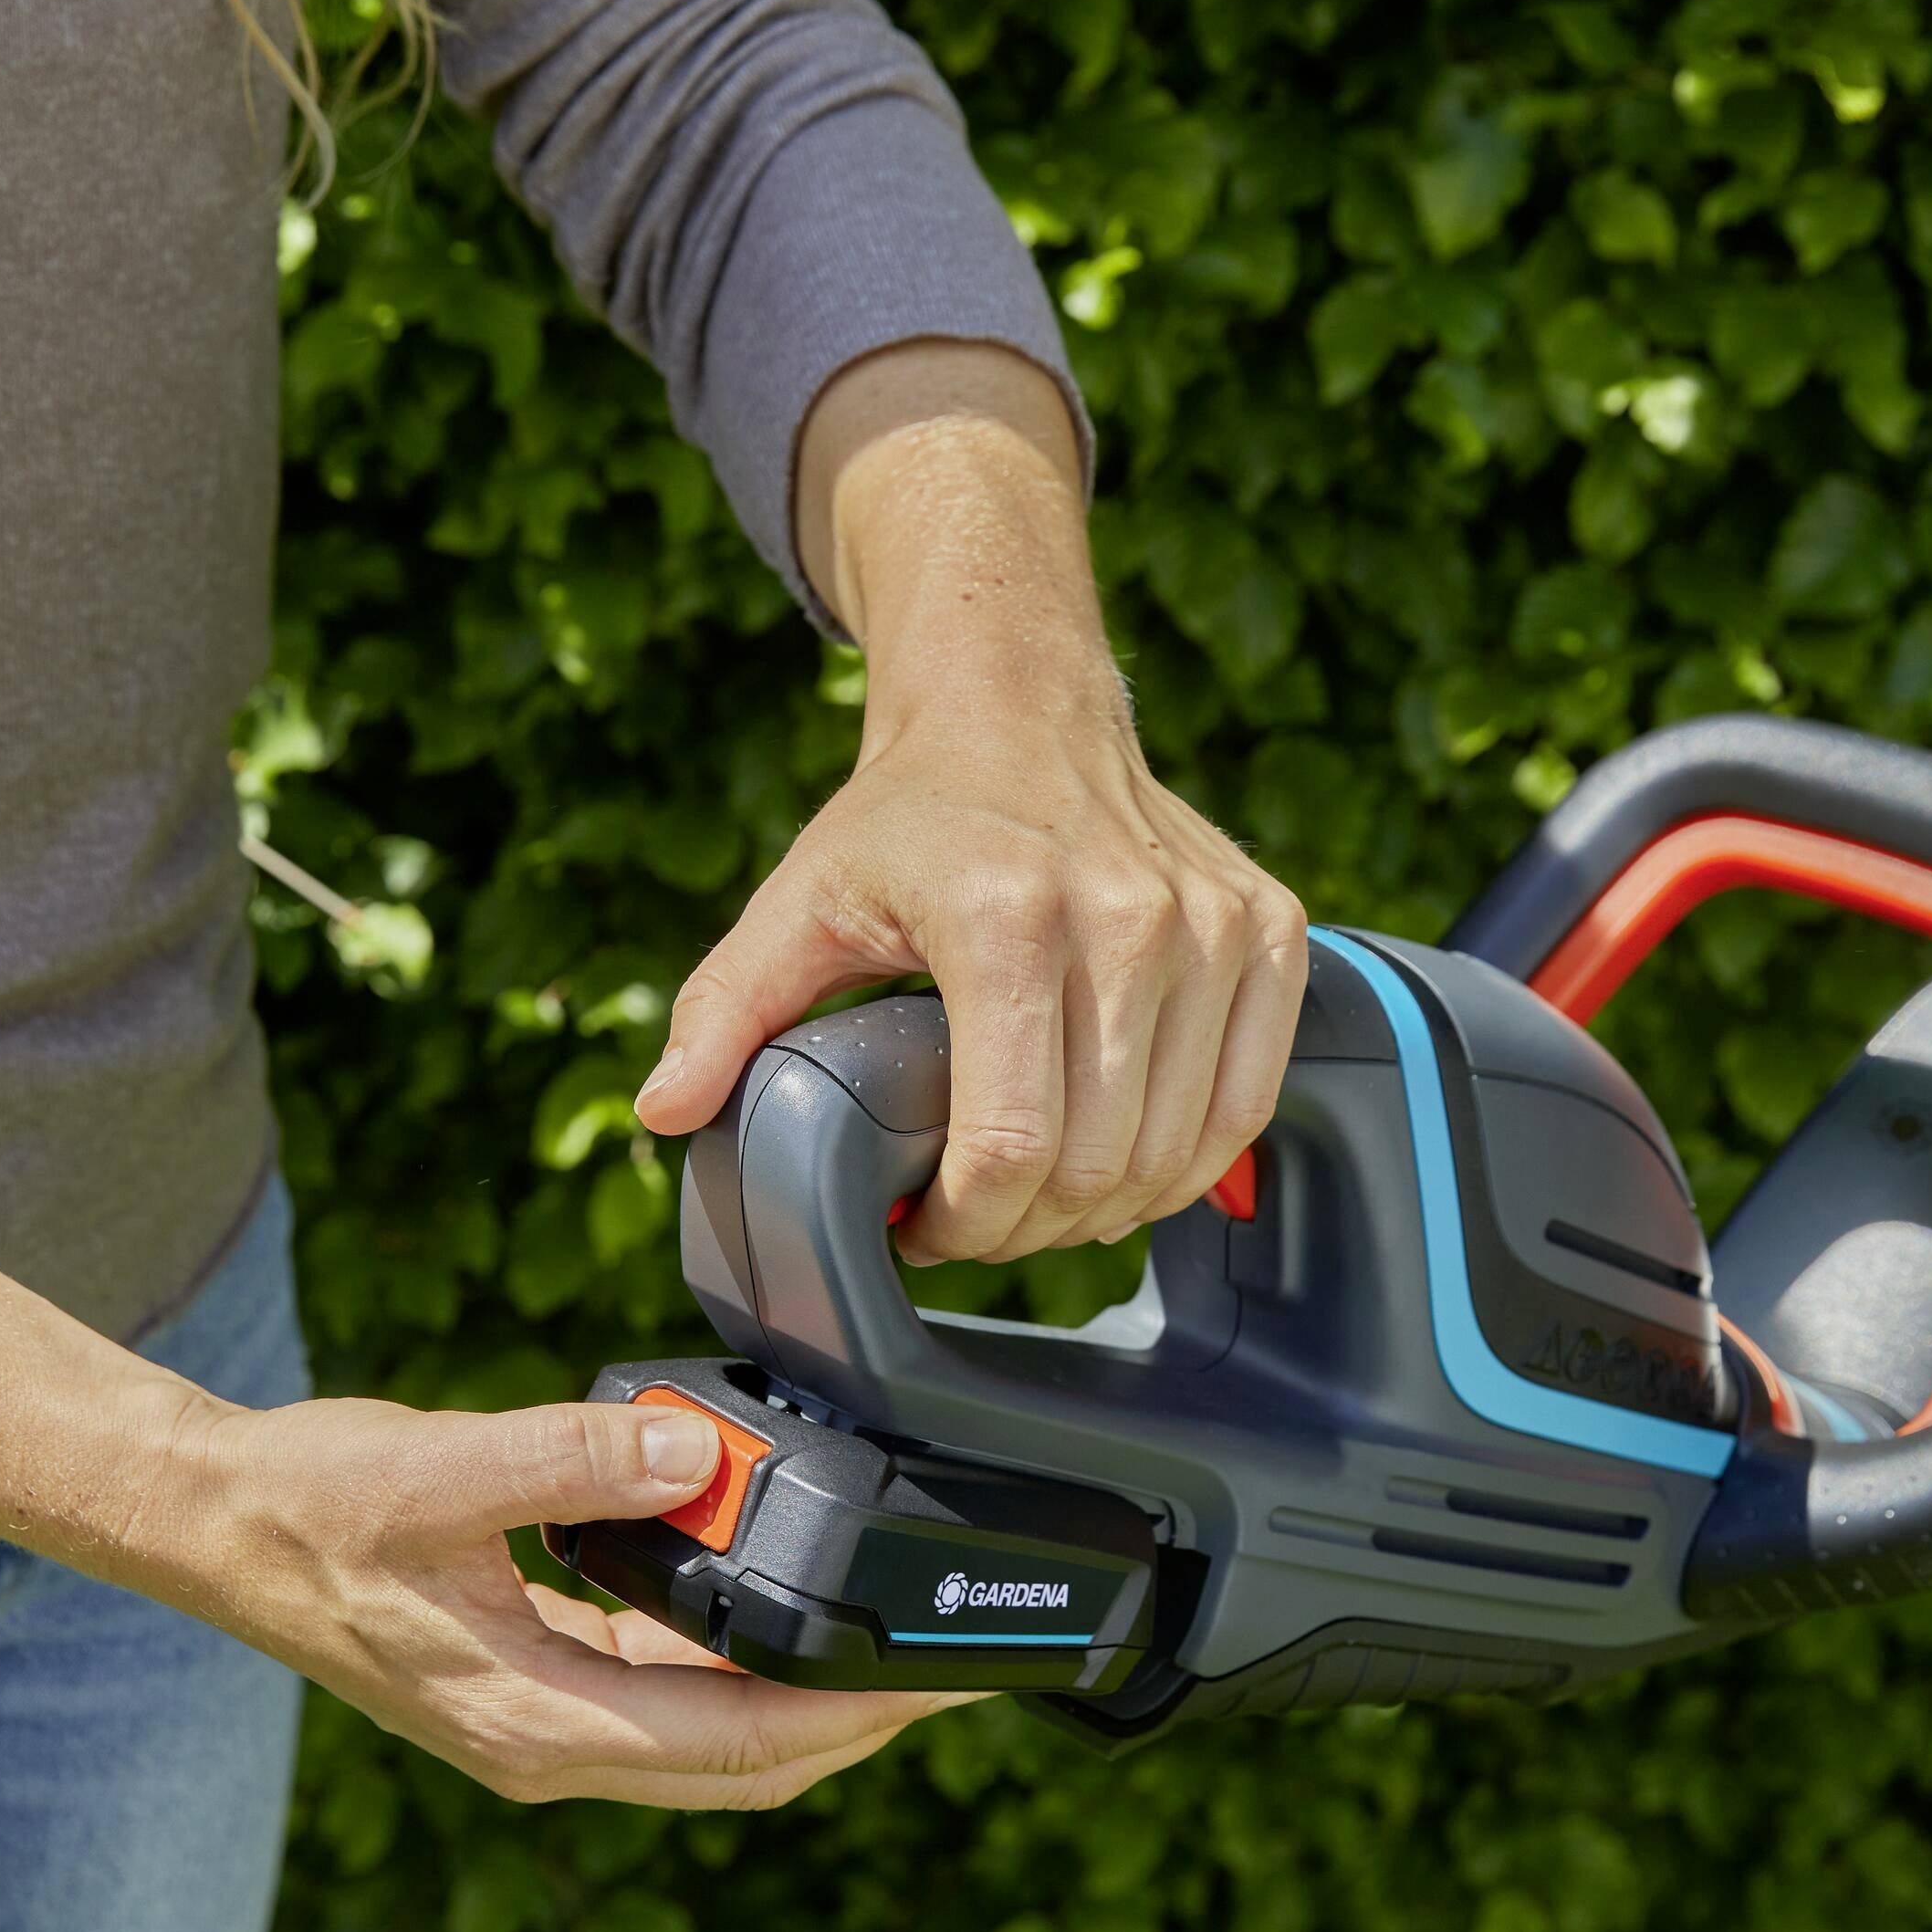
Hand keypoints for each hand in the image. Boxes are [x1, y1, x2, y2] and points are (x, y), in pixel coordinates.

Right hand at [0, 1170, 965, 1807]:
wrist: (214, 1522)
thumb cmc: (312, 1503)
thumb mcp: (444, 1469)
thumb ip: (576, 1459)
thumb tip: (699, 1453)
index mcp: (540, 1717)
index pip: (742, 1743)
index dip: (857, 1715)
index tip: (945, 1676)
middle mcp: (550, 1742)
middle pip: (748, 1764)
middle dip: (859, 1719)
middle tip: (956, 1660)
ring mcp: (541, 1722)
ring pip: (712, 1737)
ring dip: (802, 1694)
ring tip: (888, 1628)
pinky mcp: (532, 1684)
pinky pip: (666, 1692)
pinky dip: (731, 1657)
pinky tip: (766, 1591)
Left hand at [633, 342, 1309, 1264]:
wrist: (1020, 704)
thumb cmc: (912, 816)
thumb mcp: (801, 900)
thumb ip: (727, 1008)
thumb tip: (664, 1112)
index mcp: (1006, 920)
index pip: (1012, 1145)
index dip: (966, 1225)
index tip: (926, 1227)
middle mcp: (1127, 918)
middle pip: (1098, 1164)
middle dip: (1028, 1227)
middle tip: (978, 1217)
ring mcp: (1210, 924)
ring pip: (1179, 1149)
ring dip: (1108, 1206)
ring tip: (1041, 1193)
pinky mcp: (1266, 928)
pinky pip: (1248, 1100)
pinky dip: (1190, 1159)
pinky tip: (1124, 1160)